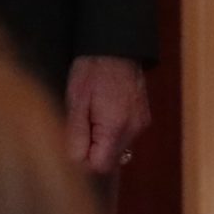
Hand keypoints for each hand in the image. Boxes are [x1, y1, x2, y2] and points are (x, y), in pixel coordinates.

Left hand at [65, 56, 150, 175]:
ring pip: (117, 150)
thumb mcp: (76, 103)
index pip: (100, 167)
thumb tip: (74, 164)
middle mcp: (134, 130)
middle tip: (78, 129)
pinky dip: (111, 134)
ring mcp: (141, 124)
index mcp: (116, 127)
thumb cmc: (92, 71)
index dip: (82, 162)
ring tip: (90, 118)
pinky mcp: (143, 118)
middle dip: (91, 153)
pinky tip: (103, 114)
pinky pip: (124, 137)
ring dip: (101, 144)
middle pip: (110, 161)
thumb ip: (76, 137)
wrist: (116, 47)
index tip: (71, 146)